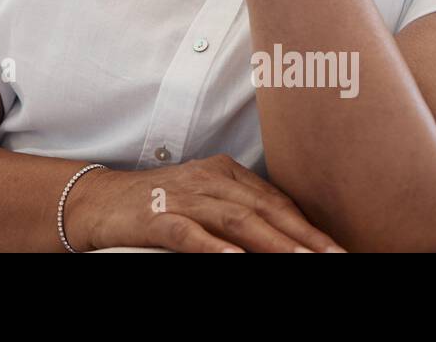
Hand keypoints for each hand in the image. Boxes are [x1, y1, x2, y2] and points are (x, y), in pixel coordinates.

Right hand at [66, 153, 345, 252]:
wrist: (97, 201)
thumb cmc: (157, 205)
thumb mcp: (204, 199)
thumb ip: (241, 209)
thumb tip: (289, 238)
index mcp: (224, 173)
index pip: (276, 202)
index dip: (309, 228)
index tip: (338, 251)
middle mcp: (208, 180)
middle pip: (264, 211)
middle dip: (304, 239)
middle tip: (336, 259)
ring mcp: (182, 197)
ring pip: (236, 221)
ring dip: (273, 244)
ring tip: (303, 263)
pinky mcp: (156, 218)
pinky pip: (189, 234)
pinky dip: (214, 248)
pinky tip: (236, 261)